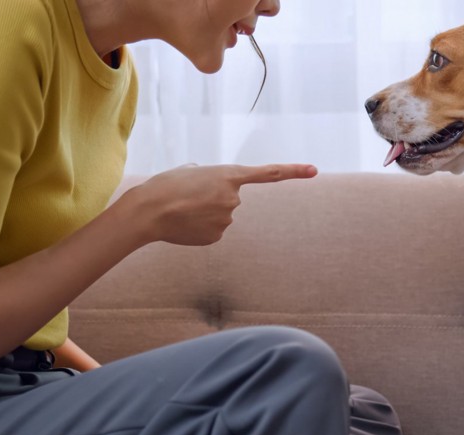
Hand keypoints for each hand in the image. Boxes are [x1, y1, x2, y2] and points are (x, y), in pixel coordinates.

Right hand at [123, 164, 317, 245]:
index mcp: (229, 175)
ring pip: (220, 216)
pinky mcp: (217, 236)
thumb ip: (208, 175)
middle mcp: (234, 199)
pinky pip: (213, 230)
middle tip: (189, 196)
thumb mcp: (190, 170)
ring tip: (183, 209)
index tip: (314, 170)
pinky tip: (185, 224)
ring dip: (205, 213)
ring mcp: (227, 220)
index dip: (293, 171)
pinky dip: (201, 227)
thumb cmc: (165, 185)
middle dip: (213, 198)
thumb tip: (209, 184)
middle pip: (230, 199)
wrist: (148, 211)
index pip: (268, 173)